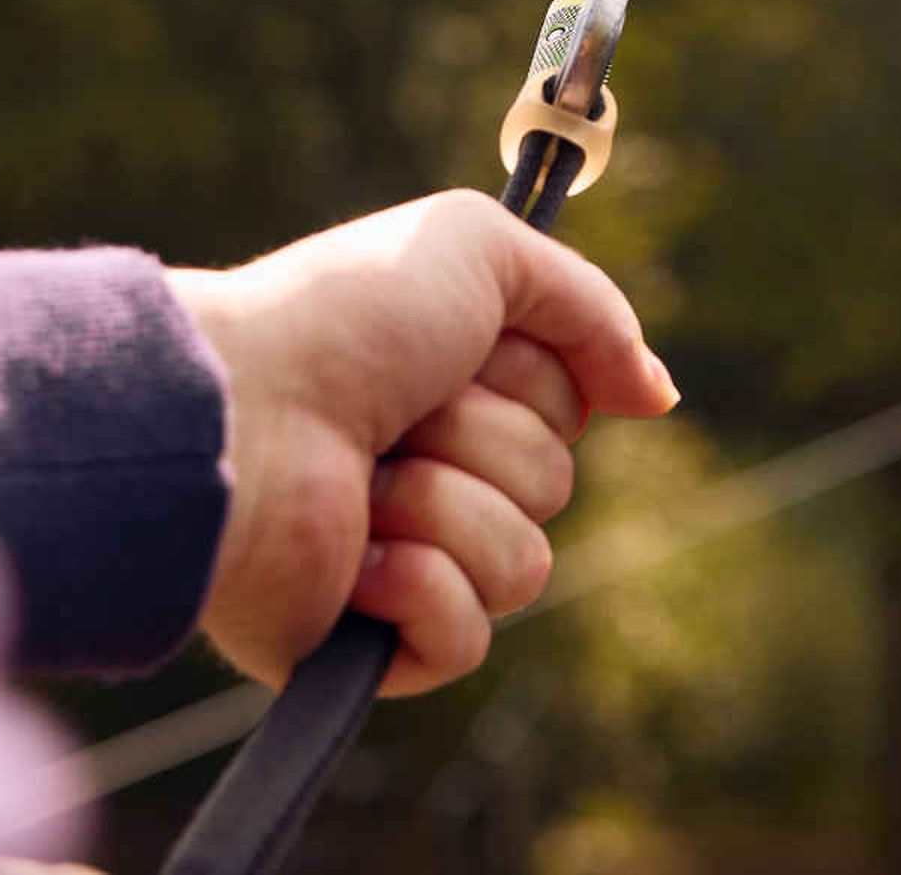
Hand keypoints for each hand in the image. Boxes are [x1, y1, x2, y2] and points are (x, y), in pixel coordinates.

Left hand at [167, 191, 678, 695]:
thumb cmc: (342, 319)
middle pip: (553, 483)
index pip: (565, 410)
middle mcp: (423, 473)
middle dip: (483, 436)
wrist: (243, 411)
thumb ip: (590, 310)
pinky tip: (358, 559)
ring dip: (445, 506)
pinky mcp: (364, 649)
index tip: (463, 346)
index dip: (528, 377)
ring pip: (520, 566)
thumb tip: (657, 396)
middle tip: (398, 410)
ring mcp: (395, 566)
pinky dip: (418, 591)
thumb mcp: (480, 251)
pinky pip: (466, 642)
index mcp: (444, 390)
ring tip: (365, 478)